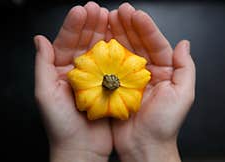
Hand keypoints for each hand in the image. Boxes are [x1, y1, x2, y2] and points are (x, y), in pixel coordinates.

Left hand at [34, 2, 111, 161]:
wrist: (82, 148)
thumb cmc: (61, 125)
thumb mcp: (45, 94)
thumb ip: (42, 65)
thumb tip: (39, 40)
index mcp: (61, 71)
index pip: (66, 43)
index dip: (73, 26)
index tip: (82, 11)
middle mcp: (78, 72)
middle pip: (84, 43)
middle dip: (91, 25)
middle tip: (98, 10)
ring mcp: (95, 78)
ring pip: (100, 51)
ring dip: (105, 34)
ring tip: (110, 18)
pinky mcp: (108, 86)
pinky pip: (112, 66)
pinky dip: (116, 53)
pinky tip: (120, 40)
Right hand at [110, 3, 194, 161]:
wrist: (143, 145)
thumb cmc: (164, 124)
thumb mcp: (183, 95)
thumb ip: (185, 68)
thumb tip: (184, 44)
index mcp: (163, 72)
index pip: (155, 44)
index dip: (146, 28)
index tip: (136, 14)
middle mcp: (145, 72)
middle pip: (137, 44)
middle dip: (128, 26)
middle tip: (119, 11)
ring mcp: (128, 78)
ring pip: (123, 51)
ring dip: (116, 35)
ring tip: (108, 19)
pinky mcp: (115, 85)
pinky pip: (111, 66)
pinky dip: (106, 53)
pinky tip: (102, 40)